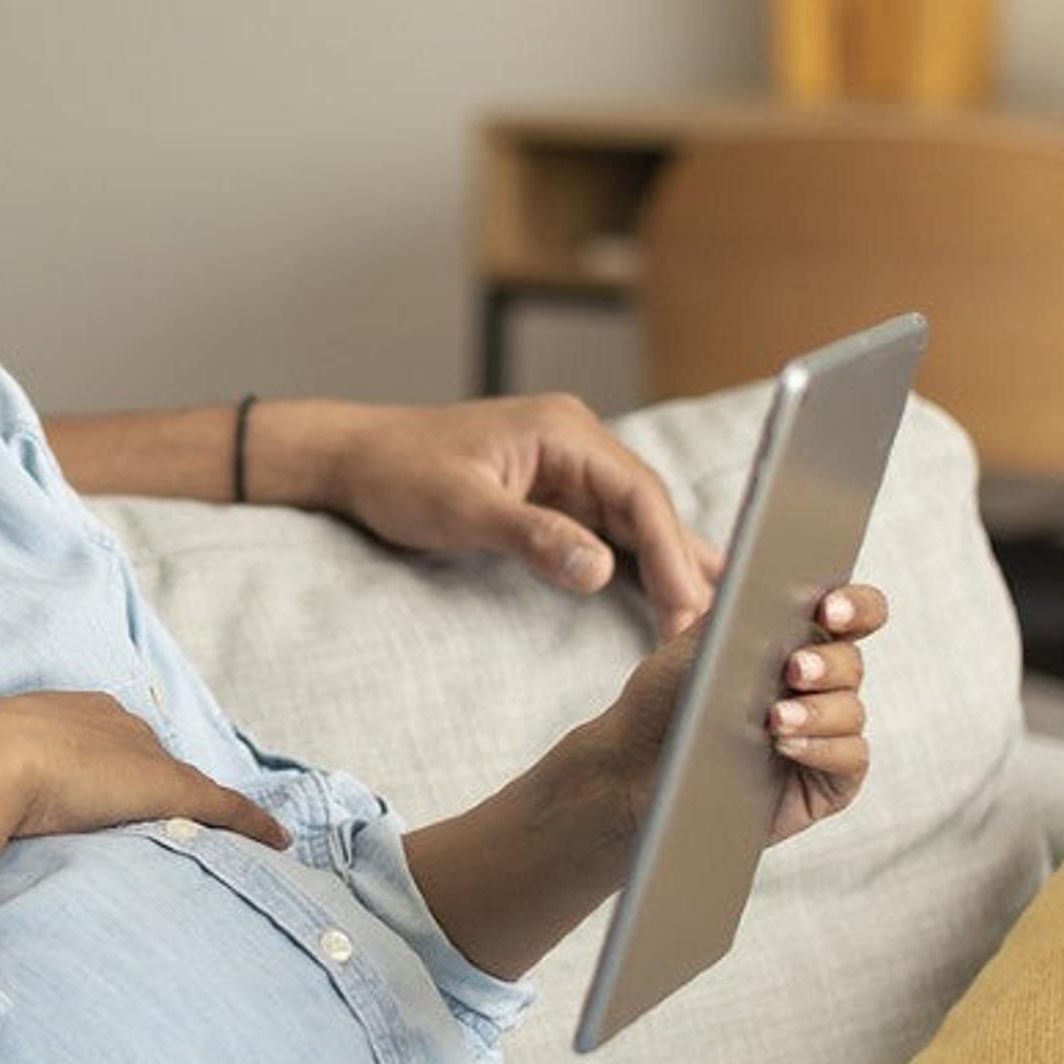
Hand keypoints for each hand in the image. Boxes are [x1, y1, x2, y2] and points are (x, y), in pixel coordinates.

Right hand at [0, 692, 289, 847]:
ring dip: (210, 811)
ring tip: (232, 837)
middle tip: (181, 820)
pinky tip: (275, 843)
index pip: (109, 740)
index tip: (125, 793)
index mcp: (67, 712)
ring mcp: (141, 755)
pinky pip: (222, 808)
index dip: (121, 769)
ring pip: (188, 784)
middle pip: (154, 757)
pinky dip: (250, 825)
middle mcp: (113, 721)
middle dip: (169, 784)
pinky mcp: (166, 788)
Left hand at [286, 396, 720, 632]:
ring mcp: (569, 468)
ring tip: (709, 622)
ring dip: (669, 568)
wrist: (354, 460)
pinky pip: (611, 530)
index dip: (671, 553)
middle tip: (710, 632)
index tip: (691, 608)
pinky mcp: (555, 495)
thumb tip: (601, 569)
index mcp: (564, 432)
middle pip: (648, 509)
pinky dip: (639, 565)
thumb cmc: (398, 474)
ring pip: (637, 522)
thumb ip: (533, 537)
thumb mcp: (462, 508)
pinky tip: (670, 598)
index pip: (639, 494)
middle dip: (681, 568)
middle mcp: (577, 444)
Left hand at [572, 582, 886, 846]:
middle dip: (827, 663)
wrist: (636, 769)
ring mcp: (828, 733)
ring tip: (774, 718)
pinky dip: (822, 749)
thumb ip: (731, 614)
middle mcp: (820, 684)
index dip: (853, 605)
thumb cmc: (663, 705)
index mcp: (796, 639)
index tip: (829, 607)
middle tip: (793, 669)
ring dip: (817, 711)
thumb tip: (770, 582)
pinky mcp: (829, 782)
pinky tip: (785, 746)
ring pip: (851, 710)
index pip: (850, 612)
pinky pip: (850, 758)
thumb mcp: (688, 650)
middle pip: (852, 661)